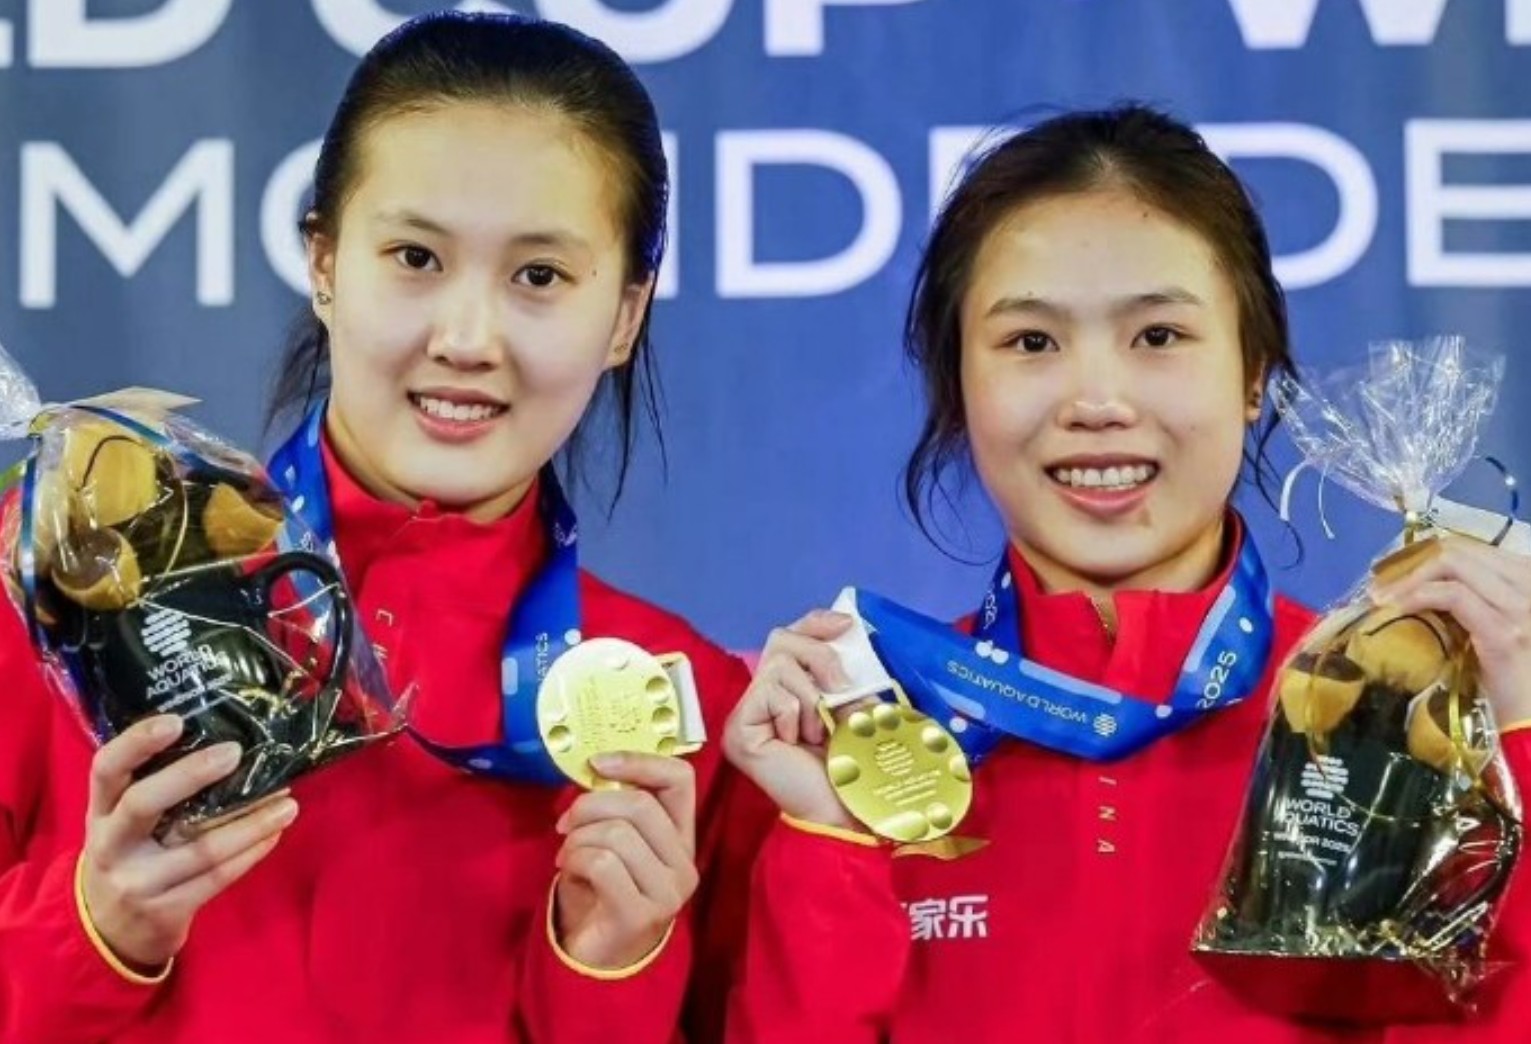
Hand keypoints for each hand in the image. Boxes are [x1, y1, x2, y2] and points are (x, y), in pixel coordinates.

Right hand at [79, 715, 297, 970]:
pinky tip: (274, 833)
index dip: (136, 742)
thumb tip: (225, 737)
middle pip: (143, 803)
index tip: (176, 720)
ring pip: (198, 848)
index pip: (106, 769)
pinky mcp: (165, 910)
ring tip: (288, 802)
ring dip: (250, 823)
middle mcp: (111, 844)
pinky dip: (251, 853)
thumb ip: (154, 785)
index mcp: (101, 811)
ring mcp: (137, 881)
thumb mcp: (122, 820)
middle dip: (191, 774)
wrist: (108, 928)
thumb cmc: (129, 852)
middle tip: (236, 752)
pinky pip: (216, 878)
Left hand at [552, 752, 696, 969]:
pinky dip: (574, 860)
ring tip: (568, 855)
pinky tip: (570, 872)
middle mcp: (684, 864)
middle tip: (565, 823)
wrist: (595, 957)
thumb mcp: (614, 842)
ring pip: (617, 833)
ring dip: (577, 839)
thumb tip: (595, 767)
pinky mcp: (642, 914)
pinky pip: (601, 863)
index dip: (639, 761)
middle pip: (639, 804)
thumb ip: (616, 808)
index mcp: (681, 837)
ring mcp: (668, 892)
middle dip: (589, 805)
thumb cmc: (601, 891)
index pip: (680, 779)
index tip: (597, 763)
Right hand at [721, 610, 862, 831]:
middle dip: (819, 657)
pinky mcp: (739, 728)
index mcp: (787, 691)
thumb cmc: (848, 770)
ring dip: (813, 698)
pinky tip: (796, 744)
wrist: (840, 814)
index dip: (815, 623)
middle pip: (781, 640)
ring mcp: (745, 714)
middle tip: (841, 689)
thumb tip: (850, 636)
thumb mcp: (853, 711)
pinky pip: (772, 693)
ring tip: (818, 733)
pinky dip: (796, 714)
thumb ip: (845, 678)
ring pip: (779, 666)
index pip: (791, 638)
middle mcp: (760, 699)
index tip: (847, 625)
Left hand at [1372, 536, 1530, 723]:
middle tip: (1380, 585)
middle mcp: (1530, 583)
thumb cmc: (1518, 681)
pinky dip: (1415, 596)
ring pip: (1453, 563)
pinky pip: (1451, 595)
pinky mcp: (1504, 632)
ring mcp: (1521, 606)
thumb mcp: (1498, 628)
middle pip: (1459, 549)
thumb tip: (1425, 586)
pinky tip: (1394, 608)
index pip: (1471, 548)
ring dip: (1408, 577)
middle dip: (1412, 562)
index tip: (1396, 573)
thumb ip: (1477, 601)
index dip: (1427, 556)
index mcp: (1528, 579)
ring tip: (1380, 596)